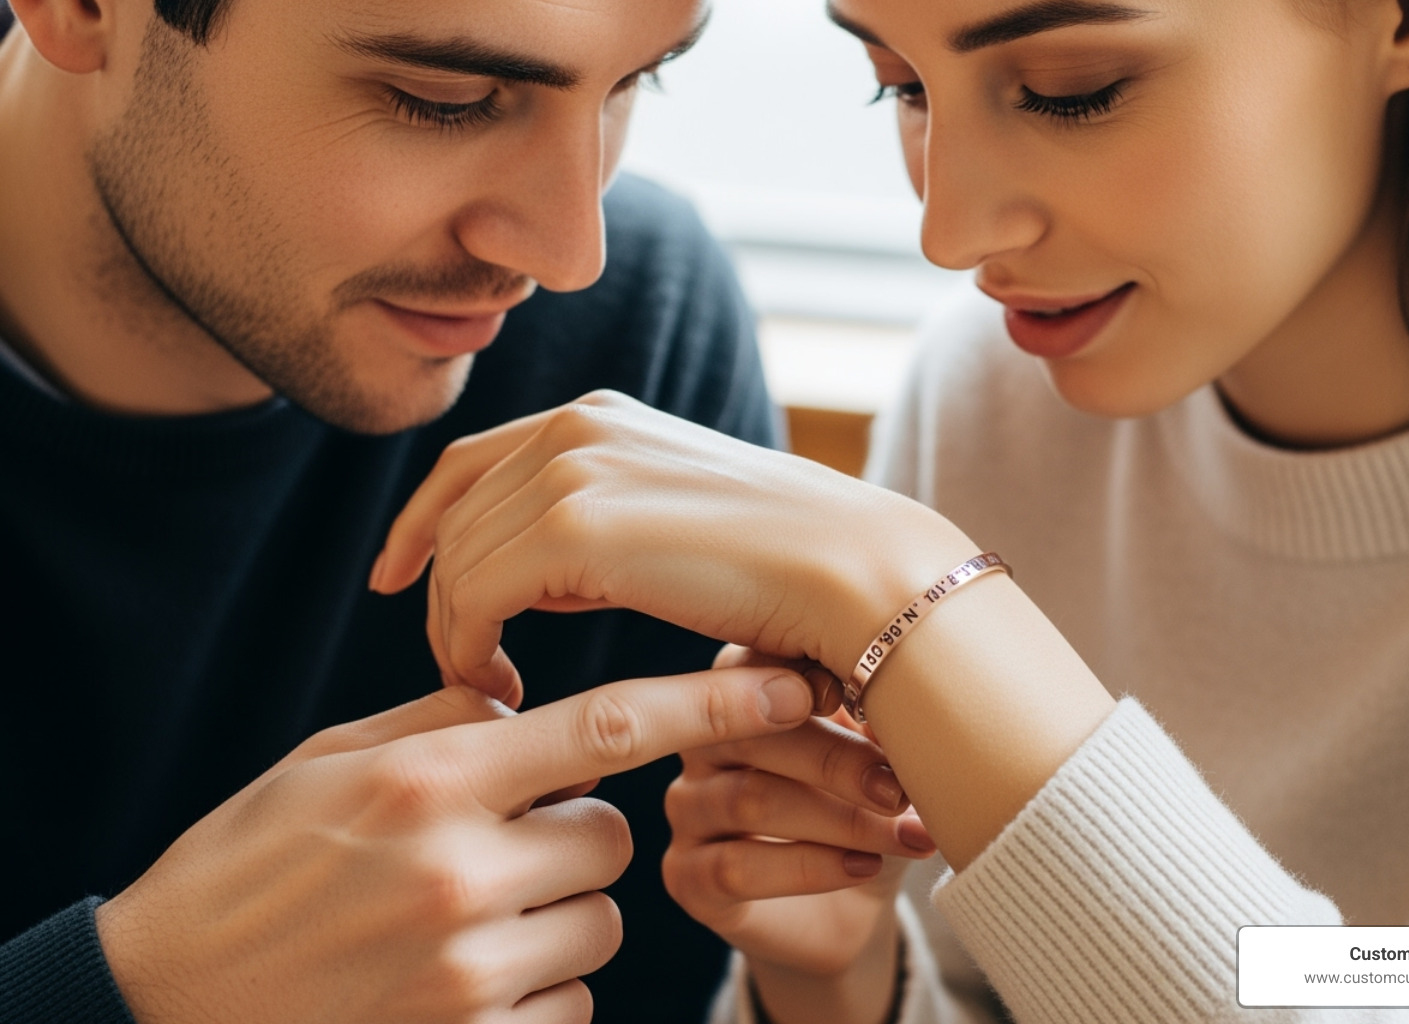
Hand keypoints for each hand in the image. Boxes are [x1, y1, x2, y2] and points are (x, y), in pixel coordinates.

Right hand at [95, 666, 815, 1023]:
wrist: (163, 1000)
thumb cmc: (247, 866)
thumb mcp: (330, 764)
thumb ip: (445, 724)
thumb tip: (531, 696)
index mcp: (428, 780)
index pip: (604, 727)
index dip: (707, 702)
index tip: (785, 685)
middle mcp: (458, 871)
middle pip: (610, 836)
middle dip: (573, 835)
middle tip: (496, 844)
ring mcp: (467, 971)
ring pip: (601, 925)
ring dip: (559, 915)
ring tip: (468, 917)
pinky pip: (570, 1004)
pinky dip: (536, 988)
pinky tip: (459, 980)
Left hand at [370, 390, 978, 700]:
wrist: (852, 572)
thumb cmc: (782, 566)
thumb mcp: (671, 521)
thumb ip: (597, 524)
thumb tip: (538, 572)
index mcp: (599, 416)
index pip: (469, 462)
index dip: (420, 521)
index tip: (398, 578)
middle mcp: (576, 427)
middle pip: (454, 515)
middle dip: (437, 591)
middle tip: (461, 664)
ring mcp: (572, 471)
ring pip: (457, 559)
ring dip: (455, 630)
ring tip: (490, 686)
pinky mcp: (573, 529)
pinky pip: (475, 595)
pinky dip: (469, 646)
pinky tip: (503, 685)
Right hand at [662, 647, 935, 1023]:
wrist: (851, 907)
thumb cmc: (864, 807)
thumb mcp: (879, 757)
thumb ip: (873, 722)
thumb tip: (899, 701)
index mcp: (738, 692)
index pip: (749, 664)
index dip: (804, 677)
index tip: (862, 699)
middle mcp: (700, 742)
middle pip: (749, 733)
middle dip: (834, 760)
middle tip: (898, 788)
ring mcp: (688, 809)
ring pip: (749, 801)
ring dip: (839, 820)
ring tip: (903, 835)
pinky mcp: (687, 876)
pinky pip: (736, 868)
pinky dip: (810, 868)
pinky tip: (863, 867)